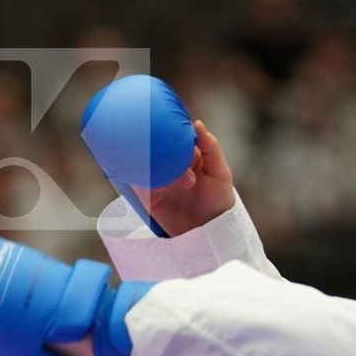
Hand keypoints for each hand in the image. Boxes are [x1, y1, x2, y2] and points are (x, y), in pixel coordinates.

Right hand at [139, 121, 235, 236]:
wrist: (208, 232)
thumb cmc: (218, 201)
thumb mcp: (220, 172)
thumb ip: (211, 148)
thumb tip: (198, 123)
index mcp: (188, 155)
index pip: (175, 136)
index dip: (171, 130)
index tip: (168, 124)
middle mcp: (170, 165)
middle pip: (156, 148)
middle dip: (156, 144)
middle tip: (158, 144)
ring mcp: (157, 179)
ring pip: (144, 162)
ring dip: (146, 159)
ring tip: (152, 161)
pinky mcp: (147, 195)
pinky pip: (136, 181)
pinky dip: (135, 174)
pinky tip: (140, 170)